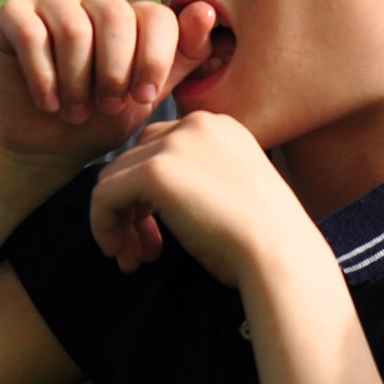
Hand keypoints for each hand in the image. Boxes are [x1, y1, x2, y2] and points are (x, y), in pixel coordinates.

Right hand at [0, 0, 217, 172]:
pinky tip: (49, 104)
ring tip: (77, 113)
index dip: (154, 58)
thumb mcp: (149, 94)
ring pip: (74, 29)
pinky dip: (43, 77)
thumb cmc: (104, 116)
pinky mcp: (13, 14)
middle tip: (108, 107)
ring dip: (78, 80)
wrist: (47, 141)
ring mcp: (52, 1)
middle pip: (115, 17)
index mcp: (132, 11)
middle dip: (115, 71)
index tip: (144, 98)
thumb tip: (205, 11)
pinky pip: (32, 35)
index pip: (156, 16)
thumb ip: (182, 56)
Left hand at [90, 111, 309, 279]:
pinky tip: (121, 254)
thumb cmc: (263, 239)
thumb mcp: (229, 193)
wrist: (280, 253)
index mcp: (219, 127)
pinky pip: (104, 196)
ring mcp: (174, 144)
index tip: (157, 236)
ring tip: (134, 259)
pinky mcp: (155, 171)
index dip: (148, 196)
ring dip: (117, 222)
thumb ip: (193, 181)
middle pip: (133, 159)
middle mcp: (196, 124)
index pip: (159, 148)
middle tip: (144, 252)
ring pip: (113, 177)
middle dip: (131, 209)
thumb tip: (140, 198)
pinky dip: (103, 226)